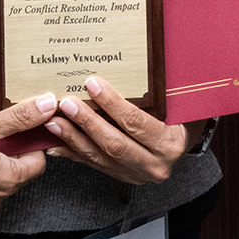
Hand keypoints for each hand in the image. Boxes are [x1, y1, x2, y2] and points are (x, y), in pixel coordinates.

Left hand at [43, 76, 197, 184]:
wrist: (183, 143)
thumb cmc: (179, 116)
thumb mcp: (175, 103)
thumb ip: (158, 91)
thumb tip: (129, 61)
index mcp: (171, 143)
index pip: (136, 122)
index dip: (112, 103)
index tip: (92, 84)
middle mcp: (155, 163)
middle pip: (114, 143)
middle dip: (87, 123)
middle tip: (66, 104)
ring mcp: (138, 174)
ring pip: (100, 157)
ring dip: (74, 139)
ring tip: (54, 122)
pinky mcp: (123, 177)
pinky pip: (94, 165)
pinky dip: (74, 153)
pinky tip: (56, 144)